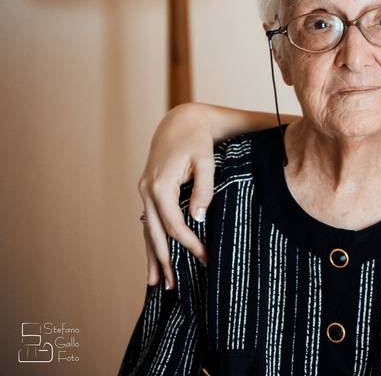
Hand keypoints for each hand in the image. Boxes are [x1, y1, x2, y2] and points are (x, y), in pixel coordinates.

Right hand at [138, 103, 214, 287]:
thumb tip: (197, 218)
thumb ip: (203, 188)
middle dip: (164, 261)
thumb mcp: (206, 160)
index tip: (204, 258)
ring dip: (152, 257)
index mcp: (160, 185)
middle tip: (173, 286)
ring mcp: (145, 192)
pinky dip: (151, 241)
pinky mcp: (149, 192)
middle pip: (154, 234)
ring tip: (156, 284)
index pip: (173, 224)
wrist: (181, 122)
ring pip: (147, 231)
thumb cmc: (197, 141)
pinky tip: (153, 259)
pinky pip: (150, 222)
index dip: (189, 243)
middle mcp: (147, 191)